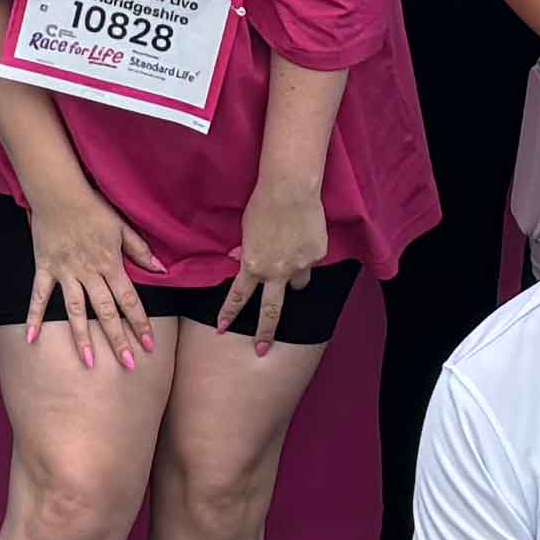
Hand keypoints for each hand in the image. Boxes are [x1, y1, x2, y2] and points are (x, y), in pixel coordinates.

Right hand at [18, 178, 154, 370]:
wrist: (59, 191)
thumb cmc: (93, 207)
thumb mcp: (123, 226)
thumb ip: (140, 251)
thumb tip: (161, 270)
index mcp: (111, 264)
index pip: (130, 301)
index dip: (141, 325)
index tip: (149, 347)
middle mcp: (89, 273)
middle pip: (106, 312)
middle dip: (118, 340)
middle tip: (128, 366)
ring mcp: (65, 273)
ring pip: (75, 310)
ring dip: (82, 337)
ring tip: (89, 362)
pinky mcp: (45, 268)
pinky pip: (38, 296)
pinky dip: (34, 318)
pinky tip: (31, 340)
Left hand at [222, 168, 332, 346]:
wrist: (291, 188)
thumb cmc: (262, 204)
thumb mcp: (246, 229)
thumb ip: (245, 250)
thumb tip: (240, 258)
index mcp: (253, 266)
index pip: (238, 297)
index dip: (229, 314)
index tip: (221, 330)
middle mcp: (277, 272)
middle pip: (271, 311)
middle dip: (265, 334)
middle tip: (261, 350)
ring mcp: (300, 265)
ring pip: (300, 284)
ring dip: (295, 279)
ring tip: (292, 258)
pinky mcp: (318, 255)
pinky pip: (313, 261)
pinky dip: (308, 254)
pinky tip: (304, 235)